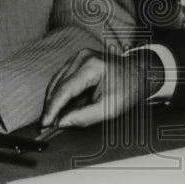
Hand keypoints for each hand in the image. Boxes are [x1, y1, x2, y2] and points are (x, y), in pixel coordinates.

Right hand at [41, 48, 160, 128]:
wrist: (140, 73)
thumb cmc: (129, 89)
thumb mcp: (110, 108)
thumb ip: (85, 117)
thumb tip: (61, 123)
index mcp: (91, 66)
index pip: (64, 89)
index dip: (52, 109)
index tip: (44, 124)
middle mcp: (82, 57)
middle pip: (57, 85)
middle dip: (50, 107)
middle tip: (45, 126)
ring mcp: (79, 57)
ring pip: (56, 82)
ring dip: (53, 101)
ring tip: (51, 119)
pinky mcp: (78, 61)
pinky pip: (62, 79)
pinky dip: (59, 94)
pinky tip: (59, 108)